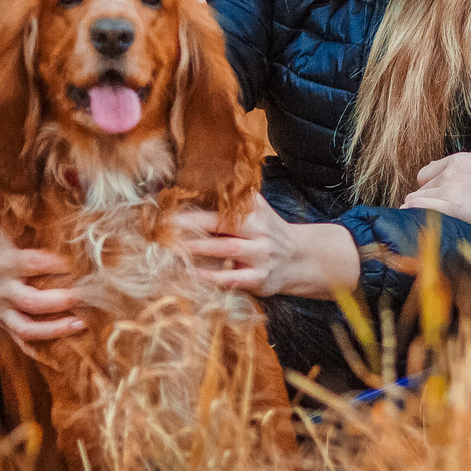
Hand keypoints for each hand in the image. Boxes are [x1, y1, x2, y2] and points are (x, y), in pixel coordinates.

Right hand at [0, 214, 92, 341]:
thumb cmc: (4, 232)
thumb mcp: (14, 218)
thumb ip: (39, 212)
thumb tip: (74, 186)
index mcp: (4, 259)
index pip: (33, 263)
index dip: (57, 263)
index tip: (82, 261)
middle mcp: (1, 287)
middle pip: (31, 301)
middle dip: (61, 301)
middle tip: (89, 296)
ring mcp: (1, 307)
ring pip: (25, 327)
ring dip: (54, 329)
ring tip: (82, 323)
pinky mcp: (3, 320)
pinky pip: (18, 340)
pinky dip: (37, 348)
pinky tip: (61, 353)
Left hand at [175, 194, 359, 298]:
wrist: (302, 259)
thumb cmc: (269, 234)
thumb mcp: (258, 212)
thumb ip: (233, 203)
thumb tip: (190, 192)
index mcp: (256, 209)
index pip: (226, 202)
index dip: (201, 200)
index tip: (174, 201)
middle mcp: (260, 229)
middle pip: (225, 222)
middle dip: (195, 222)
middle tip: (167, 223)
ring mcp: (261, 254)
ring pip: (228, 248)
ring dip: (200, 248)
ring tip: (174, 247)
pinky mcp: (259, 278)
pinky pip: (233, 278)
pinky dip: (212, 277)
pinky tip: (192, 275)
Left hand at [404, 153, 470, 237]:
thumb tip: (469, 184)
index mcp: (461, 160)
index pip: (430, 171)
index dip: (431, 186)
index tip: (435, 199)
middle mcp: (451, 170)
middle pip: (423, 186)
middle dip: (425, 199)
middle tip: (431, 216)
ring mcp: (449, 187)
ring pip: (417, 199)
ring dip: (418, 211)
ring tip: (418, 225)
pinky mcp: (452, 207)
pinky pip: (420, 209)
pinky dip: (414, 216)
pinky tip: (412, 225)